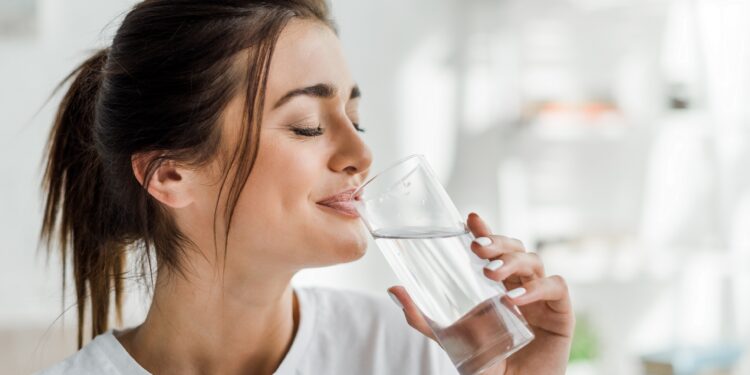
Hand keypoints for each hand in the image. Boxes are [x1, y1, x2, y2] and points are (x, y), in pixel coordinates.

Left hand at [388, 212, 574, 374]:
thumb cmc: (485, 365)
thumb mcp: (449, 338)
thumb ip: (422, 318)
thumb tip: (393, 289)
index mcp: (498, 285)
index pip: (495, 249)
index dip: (486, 231)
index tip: (470, 218)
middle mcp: (521, 286)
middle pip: (516, 248)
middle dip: (497, 242)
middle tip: (476, 248)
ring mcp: (542, 298)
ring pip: (535, 260)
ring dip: (512, 260)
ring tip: (491, 273)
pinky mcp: (560, 314)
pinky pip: (556, 287)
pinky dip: (537, 287)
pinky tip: (515, 297)